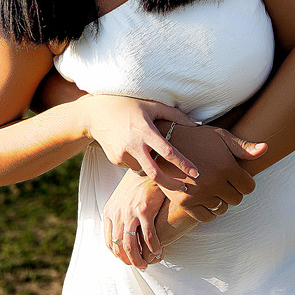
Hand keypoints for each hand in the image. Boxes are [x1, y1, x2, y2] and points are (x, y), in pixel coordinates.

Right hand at [81, 94, 198, 188]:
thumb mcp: (152, 106)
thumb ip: (176, 114)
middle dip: (172, 184)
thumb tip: (198, 123)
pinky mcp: (116, 160)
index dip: (183, 164)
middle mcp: (134, 145)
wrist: (96, 113)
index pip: (168, 152)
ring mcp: (123, 154)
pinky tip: (133, 148)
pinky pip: (133, 166)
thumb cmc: (129, 105)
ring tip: (149, 153)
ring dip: (152, 167)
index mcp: (145, 131)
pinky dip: (139, 161)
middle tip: (184, 188)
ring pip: (144, 169)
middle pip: (156, 174)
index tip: (196, 173)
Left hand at [103, 173, 166, 268]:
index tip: (128, 260)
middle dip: (129, 260)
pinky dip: (154, 247)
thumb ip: (119, 214)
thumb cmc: (137, 184)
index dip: (118, 255)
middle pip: (119, 247)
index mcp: (109, 212)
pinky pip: (148, 236)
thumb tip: (123, 232)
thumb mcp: (121, 199)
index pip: (110, 241)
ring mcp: (129, 213)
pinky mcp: (144, 210)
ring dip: (139, 259)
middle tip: (140, 266)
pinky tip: (159, 251)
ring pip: (131, 246)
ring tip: (148, 263)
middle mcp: (116, 214)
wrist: (148, 167)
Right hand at [156, 124, 266, 217]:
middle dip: (232, 190)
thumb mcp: (220, 137)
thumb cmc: (197, 138)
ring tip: (210, 187)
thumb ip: (243, 147)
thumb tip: (266, 149)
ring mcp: (199, 194)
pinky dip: (208, 211)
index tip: (236, 176)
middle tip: (222, 180)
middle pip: (236, 199)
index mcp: (226, 166)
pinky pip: (206, 217)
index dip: (244, 181)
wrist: (164, 143)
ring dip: (219, 200)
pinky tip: (204, 198)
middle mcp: (214, 182)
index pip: (249, 187)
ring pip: (221, 208)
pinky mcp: (185, 203)